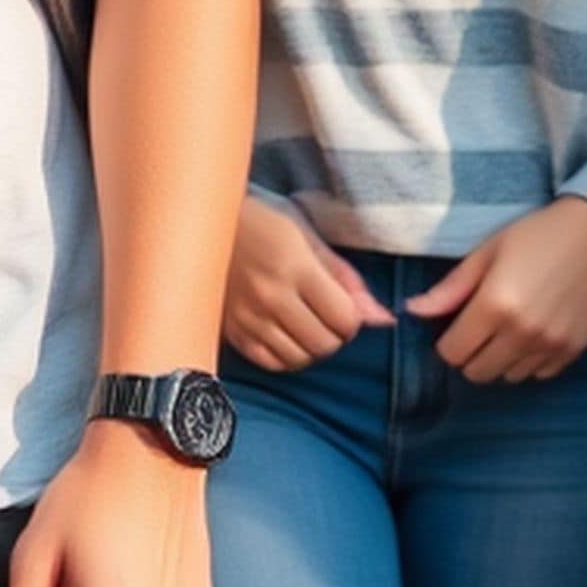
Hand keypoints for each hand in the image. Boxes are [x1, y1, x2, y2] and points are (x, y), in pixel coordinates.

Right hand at [222, 192, 382, 370]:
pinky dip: (286, 355)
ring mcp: (247, 318)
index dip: (353, 319)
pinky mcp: (230, 331)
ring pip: (298, 359)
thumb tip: (381, 317)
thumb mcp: (310, 237)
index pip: (343, 320)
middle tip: (329, 317)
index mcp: (295, 268)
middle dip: (336, 335)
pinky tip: (286, 335)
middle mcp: (270, 298)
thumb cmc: (263, 222)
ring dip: (312, 347)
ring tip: (308, 324)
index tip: (347, 308)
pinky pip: (270, 363)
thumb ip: (347, 279)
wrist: (204, 224)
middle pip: (324, 345)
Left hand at [406, 198, 586, 382]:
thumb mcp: (489, 251)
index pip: (452, 353)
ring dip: (501, 359)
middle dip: (471, 353)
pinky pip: (538, 374)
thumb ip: (451, 288)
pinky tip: (535, 331)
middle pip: (476, 372)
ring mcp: (550, 345)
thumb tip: (412, 311)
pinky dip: (529, 360)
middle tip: (482, 327)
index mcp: (494, 305)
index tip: (458, 322)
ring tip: (511, 327)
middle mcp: (521, 332)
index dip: (448, 340)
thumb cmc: (539, 234)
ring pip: (507, 377)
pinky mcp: (573, 350)